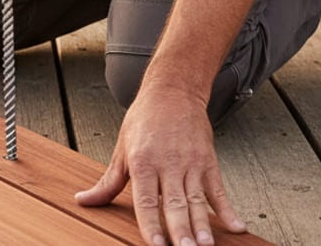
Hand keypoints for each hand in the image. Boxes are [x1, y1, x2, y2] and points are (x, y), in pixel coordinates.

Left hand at [75, 83, 245, 245]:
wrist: (172, 91)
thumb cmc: (144, 118)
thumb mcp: (121, 148)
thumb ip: (107, 181)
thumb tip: (84, 200)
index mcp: (143, 162)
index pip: (146, 200)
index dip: (150, 225)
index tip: (155, 245)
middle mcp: (168, 163)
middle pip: (174, 203)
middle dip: (180, 230)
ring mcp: (191, 163)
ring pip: (197, 200)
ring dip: (202, 225)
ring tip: (205, 245)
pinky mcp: (208, 161)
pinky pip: (218, 189)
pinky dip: (228, 209)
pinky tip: (236, 226)